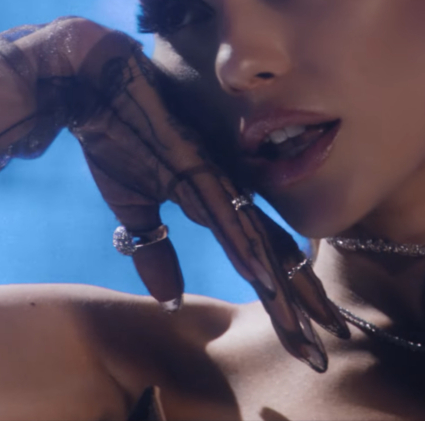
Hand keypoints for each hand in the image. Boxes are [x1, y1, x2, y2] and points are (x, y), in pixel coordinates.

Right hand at [15, 17, 348, 370]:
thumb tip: (169, 298)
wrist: (94, 82)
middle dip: (303, 303)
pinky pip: (228, 217)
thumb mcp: (131, 206)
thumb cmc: (116, 134)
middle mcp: (228, 192)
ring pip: (261, 245)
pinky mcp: (194, 167)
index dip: (289, 294)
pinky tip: (268, 280)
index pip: (264, 255)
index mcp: (219, 200)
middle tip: (330, 343)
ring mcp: (215, 180)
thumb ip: (154, 251)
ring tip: (312, 328)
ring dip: (286, 291)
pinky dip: (248, 250)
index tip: (312, 331)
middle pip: (277, 256)